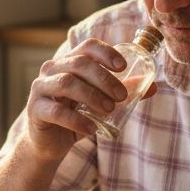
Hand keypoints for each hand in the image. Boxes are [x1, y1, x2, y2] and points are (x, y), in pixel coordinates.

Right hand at [22, 39, 155, 160]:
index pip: (87, 47)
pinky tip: (92, 129)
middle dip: (104, 79)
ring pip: (66, 83)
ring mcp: (40, 88)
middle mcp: (52, 70)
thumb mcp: (101, 103)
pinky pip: (56, 111)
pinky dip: (77, 120)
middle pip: (79, 64)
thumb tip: (154, 86)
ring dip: (92, 96)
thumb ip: (122, 92)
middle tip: (121, 96)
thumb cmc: (76, 116)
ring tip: (109, 110)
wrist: (50, 144)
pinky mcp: (35, 110)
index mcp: (69, 62)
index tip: (123, 66)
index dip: (106, 53)